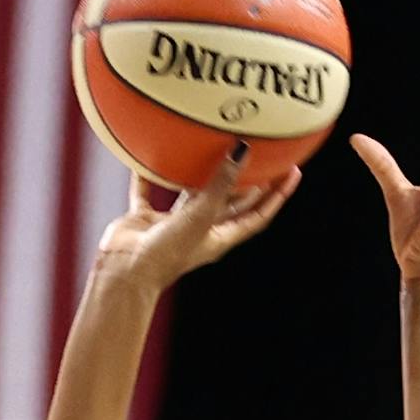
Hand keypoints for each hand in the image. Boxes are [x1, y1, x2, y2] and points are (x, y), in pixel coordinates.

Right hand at [92, 144, 301, 292]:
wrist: (125, 272)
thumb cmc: (168, 253)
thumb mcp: (202, 214)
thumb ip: (221, 182)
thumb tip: (243, 150)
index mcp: (220, 238)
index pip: (258, 215)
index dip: (277, 195)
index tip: (293, 171)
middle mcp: (200, 231)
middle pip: (230, 203)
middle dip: (246, 181)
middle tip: (260, 154)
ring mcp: (173, 226)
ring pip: (192, 195)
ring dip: (201, 175)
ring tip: (212, 147)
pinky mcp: (146, 220)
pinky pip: (149, 191)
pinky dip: (149, 175)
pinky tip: (149, 154)